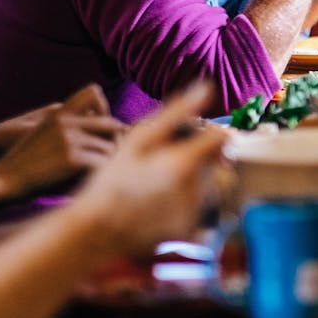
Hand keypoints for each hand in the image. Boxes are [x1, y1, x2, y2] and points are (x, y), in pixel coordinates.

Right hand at [0, 85, 124, 198]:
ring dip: (112, 159)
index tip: (107, 129)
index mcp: (59, 112)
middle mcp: (67, 122)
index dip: (105, 109)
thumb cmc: (23, 160)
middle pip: (110, 123)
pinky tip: (102, 179)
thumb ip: (66, 123)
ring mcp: (70, 140)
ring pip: (110, 146)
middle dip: (118, 138)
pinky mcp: (72, 159)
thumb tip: (94, 124)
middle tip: (120, 152)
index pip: (94, 92)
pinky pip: (103, 163)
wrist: (3, 178)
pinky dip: (105, 172)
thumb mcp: (43, 131)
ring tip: (110, 170)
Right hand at [73, 83, 228, 255]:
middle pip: (215, 162)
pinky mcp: (190, 230)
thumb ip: (176, 113)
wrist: (96, 231)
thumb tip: (205, 86)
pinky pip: (199, 208)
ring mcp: (195, 213)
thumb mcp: (139, 140)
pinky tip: (158, 203)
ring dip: (193, 180)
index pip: (222, 139)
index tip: (196, 136)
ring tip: (158, 184)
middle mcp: (196, 190)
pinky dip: (186, 201)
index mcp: (185, 163)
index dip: (211, 134)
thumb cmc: (112, 180)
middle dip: (198, 157)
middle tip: (164, 163)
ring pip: (209, 185)